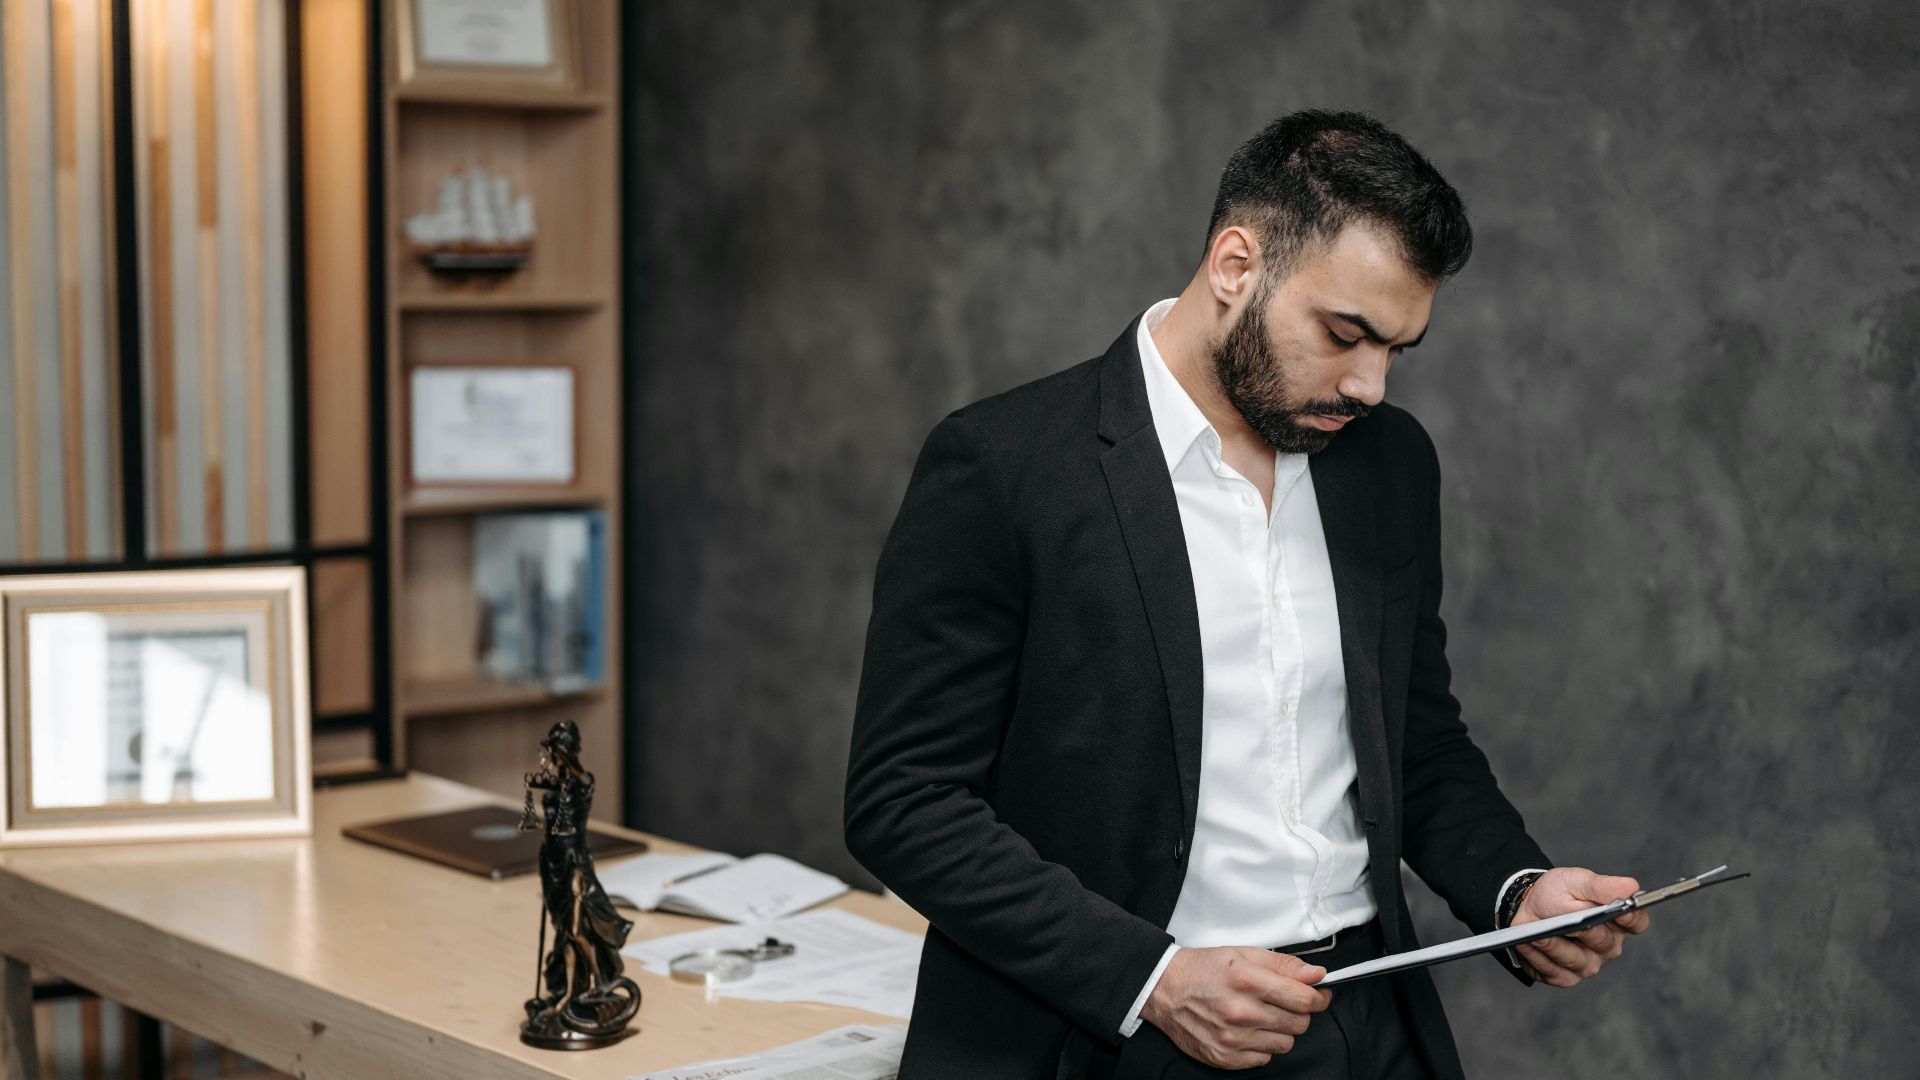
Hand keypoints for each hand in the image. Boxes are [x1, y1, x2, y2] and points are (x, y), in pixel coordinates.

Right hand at [1139, 946, 1331, 1068]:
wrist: (1163, 989)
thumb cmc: (1202, 969)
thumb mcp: (1243, 954)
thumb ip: (1283, 964)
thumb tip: (1316, 974)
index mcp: (1248, 981)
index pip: (1304, 999)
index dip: (1318, 997)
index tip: (1318, 995)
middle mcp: (1241, 1011)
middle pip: (1299, 1023)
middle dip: (1298, 1013)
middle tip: (1284, 1003)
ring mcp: (1232, 1038)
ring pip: (1285, 1044)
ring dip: (1280, 1031)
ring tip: (1262, 1016)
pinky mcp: (1224, 1057)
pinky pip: (1264, 1060)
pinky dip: (1261, 1047)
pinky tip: (1248, 1031)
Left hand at [1509, 867, 1650, 986]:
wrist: (1527, 905)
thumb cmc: (1557, 893)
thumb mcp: (1577, 881)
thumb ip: (1602, 886)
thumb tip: (1631, 887)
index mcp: (1617, 921)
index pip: (1637, 923)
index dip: (1631, 918)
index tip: (1621, 911)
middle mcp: (1607, 946)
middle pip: (1604, 943)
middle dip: (1584, 931)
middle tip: (1566, 923)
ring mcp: (1587, 964)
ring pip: (1577, 961)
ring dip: (1555, 947)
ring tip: (1537, 935)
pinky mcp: (1565, 976)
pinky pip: (1555, 972)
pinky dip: (1539, 958)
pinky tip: (1526, 944)